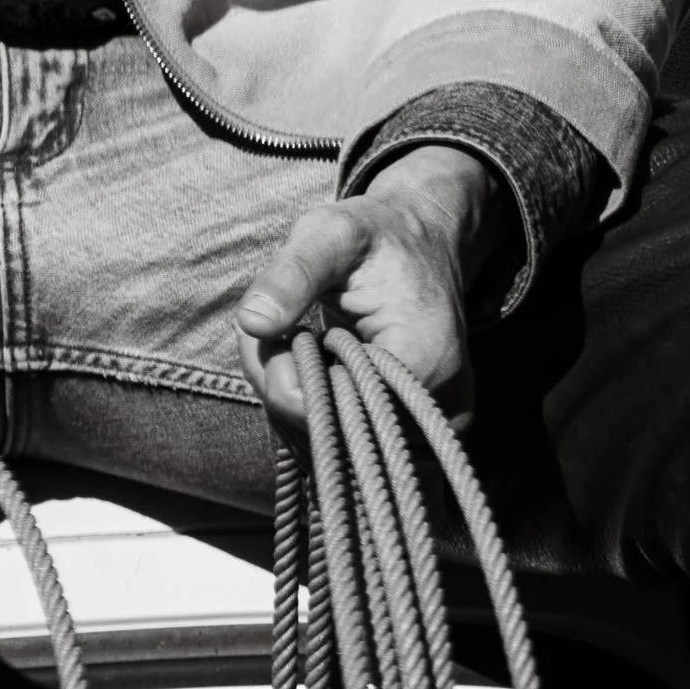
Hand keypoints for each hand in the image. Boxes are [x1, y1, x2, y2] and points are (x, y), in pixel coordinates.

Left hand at [235, 145, 510, 434]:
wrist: (420, 244)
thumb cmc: (375, 235)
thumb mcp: (330, 234)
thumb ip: (291, 275)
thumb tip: (252, 321)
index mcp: (425, 360)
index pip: (340, 414)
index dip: (292, 383)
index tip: (285, 333)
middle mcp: (437, 414)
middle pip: (333, 443)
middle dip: (287, 393)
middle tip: (282, 335)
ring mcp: (428, 435)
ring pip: (333, 455)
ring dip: (296, 406)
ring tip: (298, 343)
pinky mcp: (412, 441)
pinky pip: (346, 452)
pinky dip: (314, 417)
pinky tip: (313, 370)